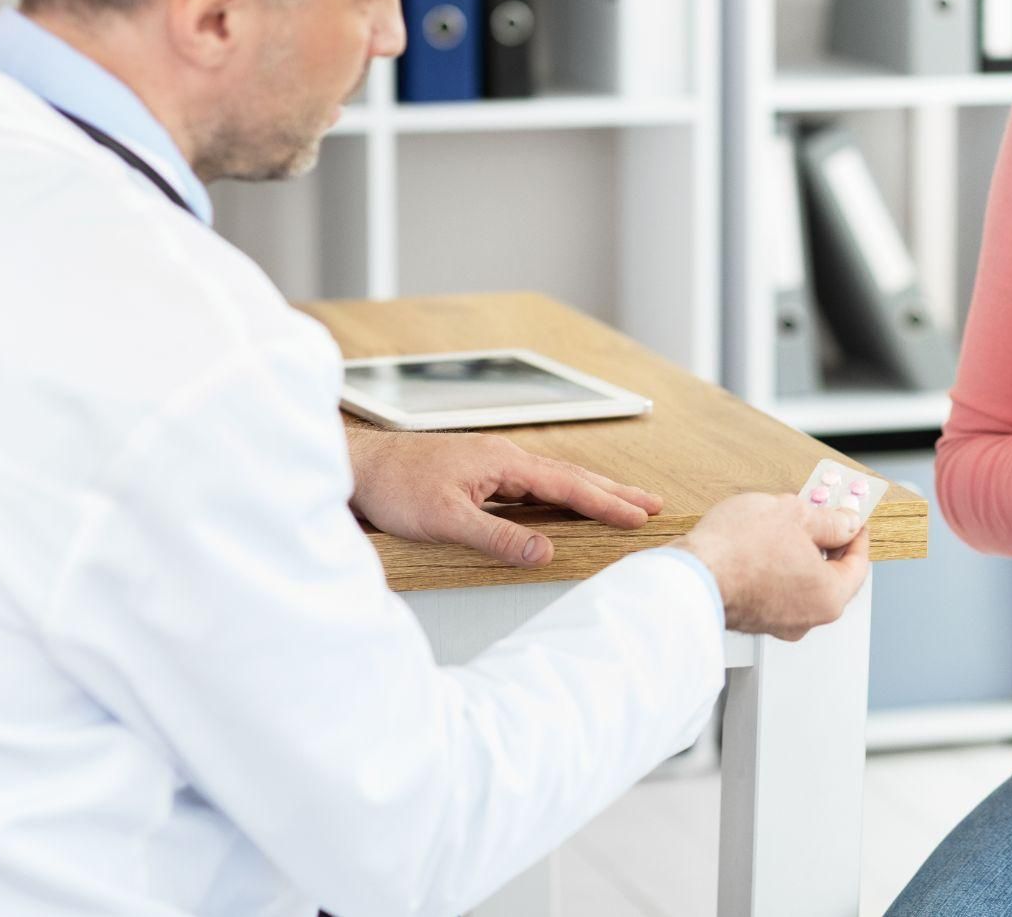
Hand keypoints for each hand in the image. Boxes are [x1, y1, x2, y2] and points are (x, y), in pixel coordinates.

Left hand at [346, 427, 662, 567]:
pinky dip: (560, 493)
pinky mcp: (479, 472)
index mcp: (504, 462)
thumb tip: (544, 553)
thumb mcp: (446, 520)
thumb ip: (497, 538)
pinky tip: (562, 504)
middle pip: (571, 475)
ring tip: (620, 502)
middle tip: (651, 504)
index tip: (640, 517)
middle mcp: (504, 457)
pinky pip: (533, 484)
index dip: (607, 503)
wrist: (360, 466)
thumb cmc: (396, 488)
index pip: (568, 485)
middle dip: (613, 491)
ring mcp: (492, 463)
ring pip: (553, 477)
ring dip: (589, 490)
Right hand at [674, 493, 870, 640]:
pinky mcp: (752, 619)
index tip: (853, 518)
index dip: (857, 535)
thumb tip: (846, 523)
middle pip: (829, 577)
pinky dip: (775, 569)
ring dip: (798, 555)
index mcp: (828, 597)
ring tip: (784, 524)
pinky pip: (775, 590)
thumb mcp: (795, 515)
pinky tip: (761, 545)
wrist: (688, 575)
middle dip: (826, 544)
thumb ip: (828, 521)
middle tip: (819, 515)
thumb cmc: (738, 549)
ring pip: (800, 584)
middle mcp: (807, 619)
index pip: (858, 566)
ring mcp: (777, 623)